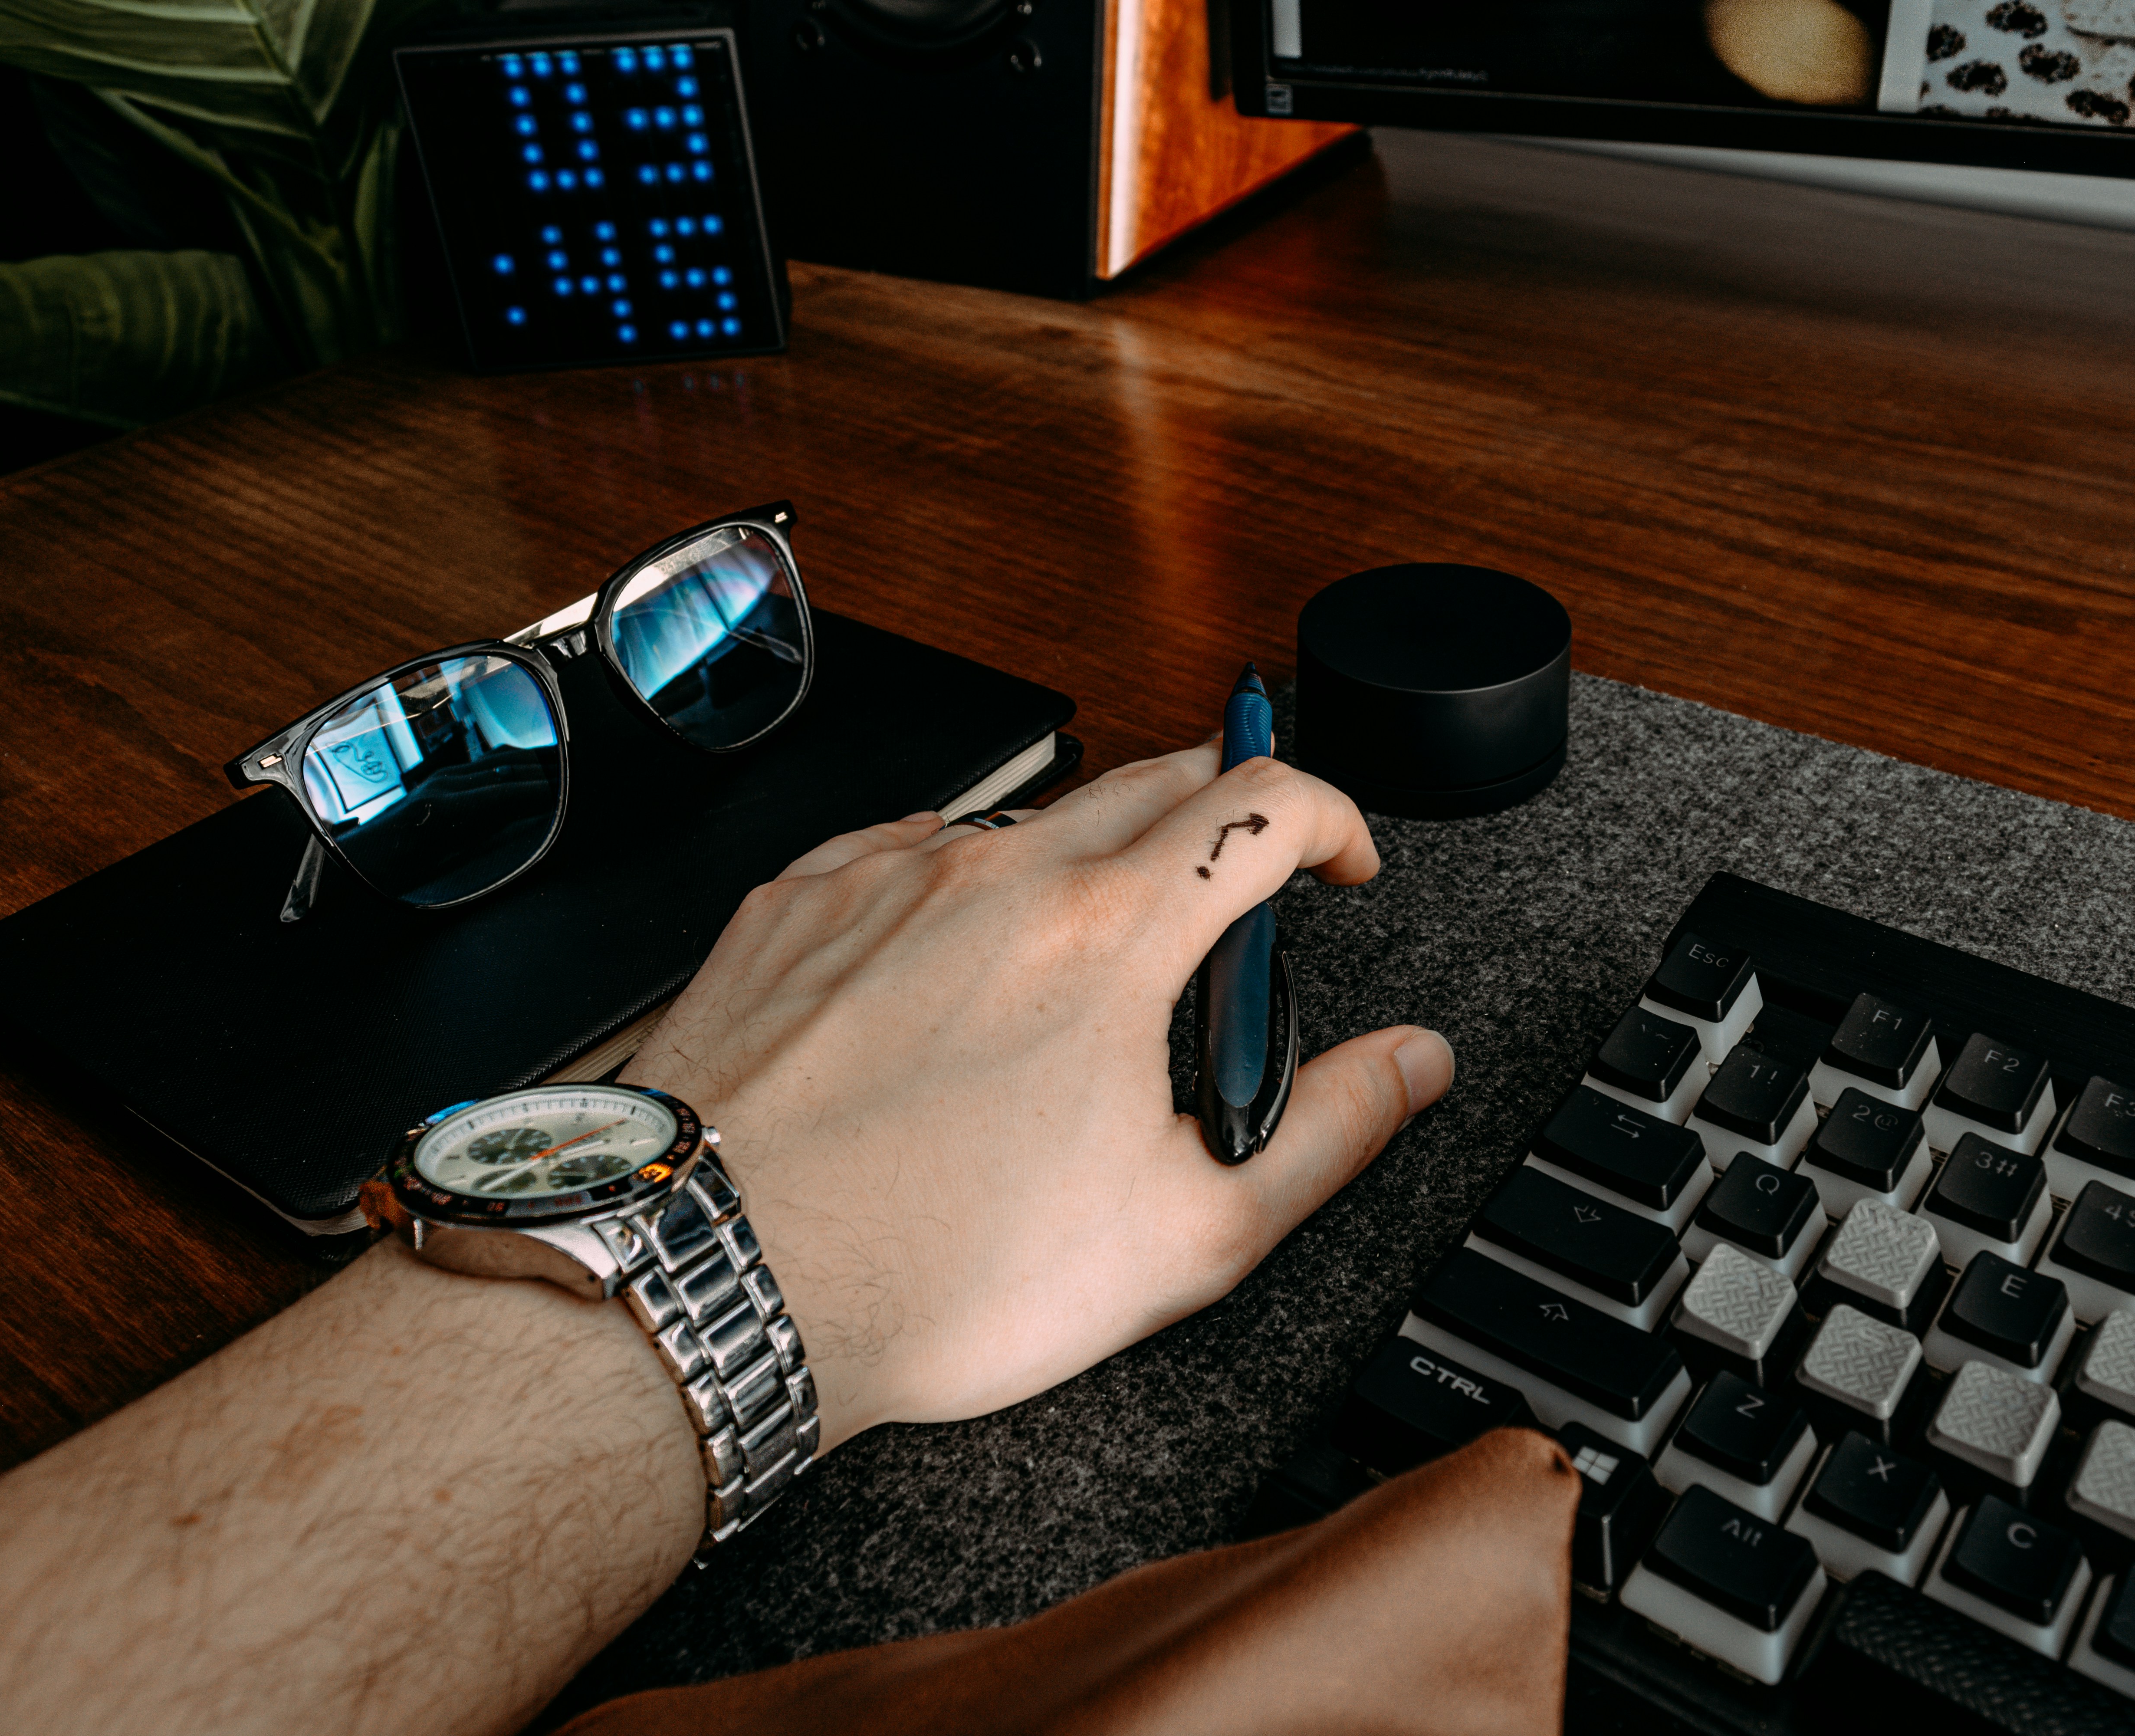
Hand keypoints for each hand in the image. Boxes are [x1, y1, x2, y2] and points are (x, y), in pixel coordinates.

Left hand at [621, 741, 1454, 1450]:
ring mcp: (881, 877)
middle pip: (1151, 777)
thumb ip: (1329, 1133)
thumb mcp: (1188, 1235)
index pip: (1265, 803)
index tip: (1338, 860)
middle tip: (1241, 871)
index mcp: (1111, 935)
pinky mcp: (791, 905)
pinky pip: (898, 844)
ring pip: (1022, 813)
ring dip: (1085, 847)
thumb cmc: (934, 1273)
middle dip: (1223, 809)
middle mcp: (995, 874)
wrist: (722, 1286)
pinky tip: (951, 944)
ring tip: (1091, 934)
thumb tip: (1411, 1066)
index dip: (1331, 815)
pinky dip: (955, 872)